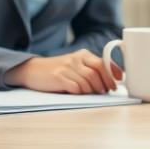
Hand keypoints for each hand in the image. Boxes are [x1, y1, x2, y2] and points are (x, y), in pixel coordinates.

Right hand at [5, 49, 123, 93]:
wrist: (33, 70)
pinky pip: (75, 87)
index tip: (116, 83)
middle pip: (96, 72)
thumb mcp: (74, 65)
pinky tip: (78, 93)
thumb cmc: (58, 70)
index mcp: (82, 55)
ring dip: (92, 90)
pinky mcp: (58, 77)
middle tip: (105, 91)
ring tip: (92, 93)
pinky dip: (80, 92)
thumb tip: (110, 80)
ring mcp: (66, 67)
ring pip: (87, 81)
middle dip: (104, 84)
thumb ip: (89, 69)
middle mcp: (75, 59)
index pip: (102, 63)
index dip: (111, 74)